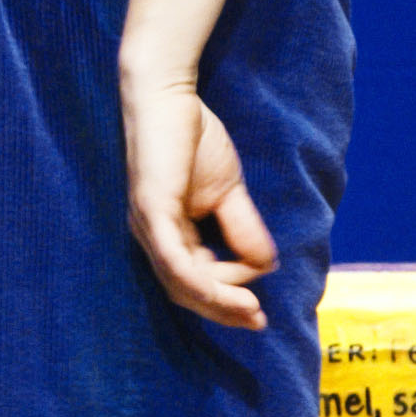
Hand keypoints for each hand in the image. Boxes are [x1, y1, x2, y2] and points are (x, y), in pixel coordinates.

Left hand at [120, 75, 278, 329]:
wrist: (169, 94)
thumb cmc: (192, 137)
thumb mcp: (228, 191)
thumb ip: (243, 227)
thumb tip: (267, 266)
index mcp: (167, 234)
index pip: (194, 282)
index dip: (226, 299)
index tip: (259, 304)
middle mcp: (152, 236)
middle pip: (184, 291)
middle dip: (223, 310)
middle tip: (258, 322)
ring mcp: (148, 225)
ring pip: (179, 281)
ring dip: (217, 301)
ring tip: (252, 311)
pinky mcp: (151, 208)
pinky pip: (173, 257)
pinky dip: (199, 280)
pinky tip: (225, 290)